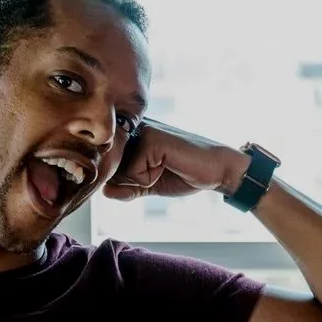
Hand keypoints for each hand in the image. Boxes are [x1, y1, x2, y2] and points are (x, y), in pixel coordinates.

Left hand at [105, 119, 248, 199]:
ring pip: (122, 173)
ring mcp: (142, 131)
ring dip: (144, 181)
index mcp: (134, 137)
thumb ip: (128, 188)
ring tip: (166, 168)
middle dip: (134, 182)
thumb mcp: (151, 184)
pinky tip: (170, 165)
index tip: (154, 174)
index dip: (128, 181)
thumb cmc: (186, 174)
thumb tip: (105, 191)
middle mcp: (134, 130)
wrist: (217, 170)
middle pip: (113, 170)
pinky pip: (135, 174)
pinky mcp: (151, 139)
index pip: (112, 166)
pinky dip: (151, 179)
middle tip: (162, 172)